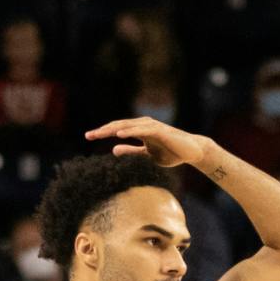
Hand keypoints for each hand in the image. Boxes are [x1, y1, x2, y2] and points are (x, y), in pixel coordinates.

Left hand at [83, 116, 214, 169]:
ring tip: (99, 133)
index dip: (103, 132)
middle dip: (103, 130)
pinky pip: (143, 130)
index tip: (88, 137)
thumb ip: (130, 151)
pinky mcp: (161, 131)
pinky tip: (118, 135)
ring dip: (113, 129)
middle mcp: (145, 125)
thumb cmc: (170, 153)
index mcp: (140, 130)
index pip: (118, 129)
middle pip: (120, 125)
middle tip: (88, 135)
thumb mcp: (145, 155)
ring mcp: (153, 127)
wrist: (191, 152)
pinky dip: (130, 131)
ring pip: (129, 125)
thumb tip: (113, 150)